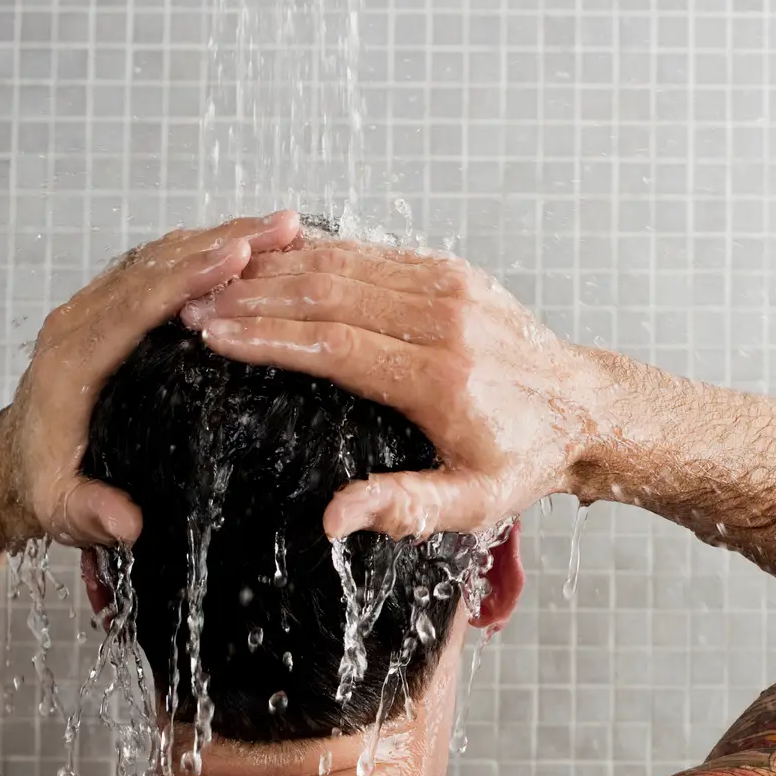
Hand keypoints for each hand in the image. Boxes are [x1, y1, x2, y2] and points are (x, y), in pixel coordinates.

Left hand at [0, 212, 302, 545]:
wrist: (7, 464)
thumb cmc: (39, 484)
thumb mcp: (60, 510)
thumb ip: (89, 513)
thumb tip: (126, 523)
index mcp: (71, 361)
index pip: (136, 305)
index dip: (189, 278)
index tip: (237, 256)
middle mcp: (79, 322)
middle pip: (156, 267)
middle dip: (221, 243)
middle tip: (282, 228)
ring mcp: (93, 310)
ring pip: (161, 259)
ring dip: (220, 240)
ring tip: (282, 230)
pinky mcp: (109, 310)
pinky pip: (160, 269)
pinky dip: (205, 254)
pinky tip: (250, 249)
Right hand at [184, 237, 621, 538]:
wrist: (583, 409)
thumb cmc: (523, 460)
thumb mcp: (472, 504)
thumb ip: (402, 508)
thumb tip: (331, 520)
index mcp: (442, 377)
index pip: (333, 345)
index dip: (265, 338)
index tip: (210, 336)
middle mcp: (445, 320)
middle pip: (329, 295)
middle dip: (252, 298)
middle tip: (191, 305)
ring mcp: (450, 287)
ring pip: (345, 266)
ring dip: (276, 272)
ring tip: (216, 281)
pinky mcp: (452, 272)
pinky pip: (372, 255)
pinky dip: (317, 257)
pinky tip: (272, 263)